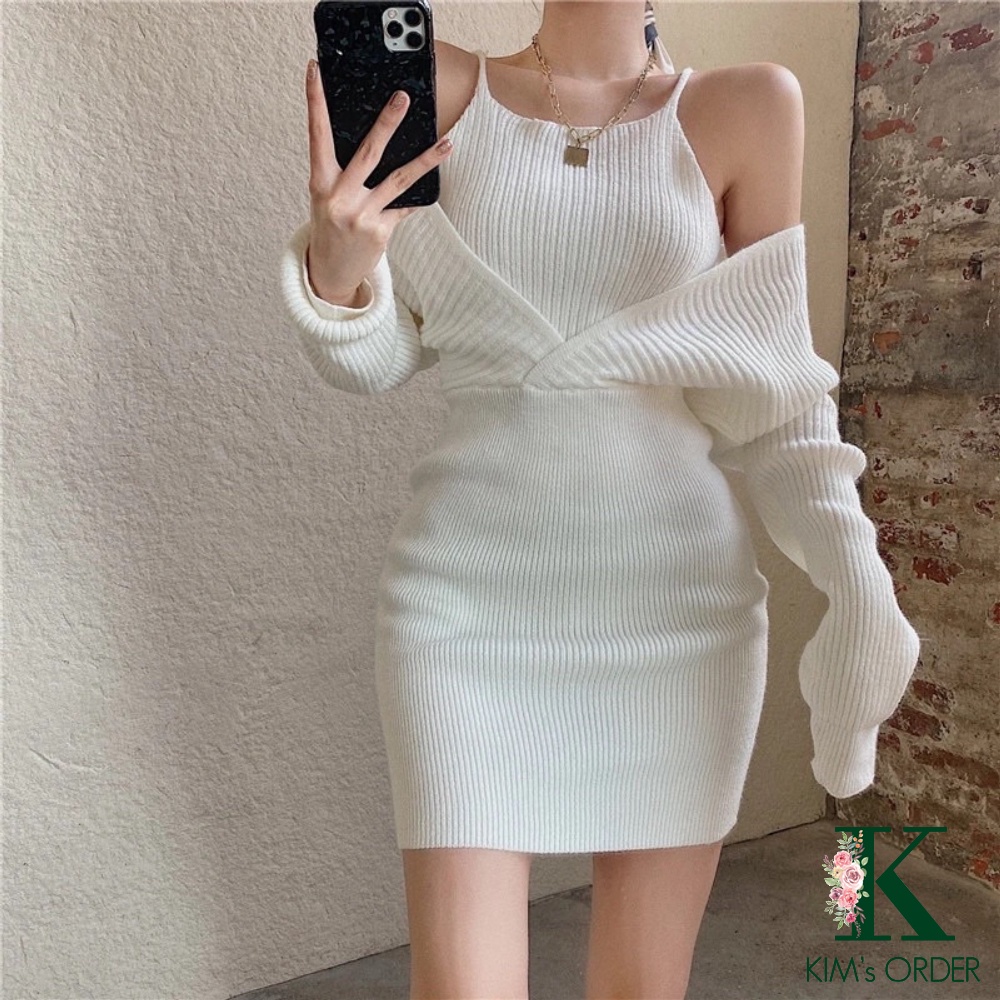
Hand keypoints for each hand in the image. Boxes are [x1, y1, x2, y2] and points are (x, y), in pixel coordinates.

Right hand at [303, 59, 452, 304]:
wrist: (330, 272)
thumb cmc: (330, 226)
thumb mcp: (325, 196)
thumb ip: (341, 170)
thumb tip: (373, 138)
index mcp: (320, 183)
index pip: (316, 134)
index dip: (314, 101)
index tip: (315, 70)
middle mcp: (340, 198)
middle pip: (368, 152)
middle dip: (387, 123)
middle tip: (402, 98)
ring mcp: (362, 215)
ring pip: (399, 180)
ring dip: (426, 160)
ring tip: (447, 143)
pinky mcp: (381, 231)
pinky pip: (405, 205)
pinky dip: (418, 193)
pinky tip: (433, 182)